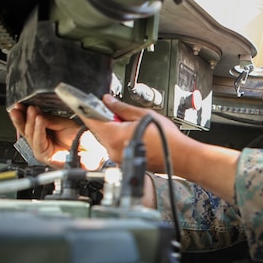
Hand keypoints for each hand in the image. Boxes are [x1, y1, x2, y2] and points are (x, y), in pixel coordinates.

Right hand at [8, 103, 107, 169]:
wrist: (94, 152)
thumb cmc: (82, 139)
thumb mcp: (64, 123)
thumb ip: (49, 119)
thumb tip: (35, 112)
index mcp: (44, 133)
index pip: (29, 123)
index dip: (23, 114)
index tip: (20, 104)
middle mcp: (41, 142)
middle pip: (26, 130)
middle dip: (21, 117)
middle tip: (19, 107)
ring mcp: (42, 149)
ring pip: (31, 135)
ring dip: (30, 121)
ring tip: (31, 110)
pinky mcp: (46, 156)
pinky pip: (39, 142)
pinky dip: (38, 131)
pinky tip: (39, 121)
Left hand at [83, 94, 238, 203]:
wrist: (181, 157)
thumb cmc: (167, 139)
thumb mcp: (144, 115)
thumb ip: (122, 108)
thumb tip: (107, 101)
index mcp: (115, 137)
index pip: (92, 120)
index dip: (87, 108)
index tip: (81, 101)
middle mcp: (113, 151)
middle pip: (100, 129)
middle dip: (107, 118)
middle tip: (121, 111)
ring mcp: (119, 158)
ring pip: (108, 138)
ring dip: (116, 128)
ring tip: (135, 125)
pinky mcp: (125, 161)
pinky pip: (117, 146)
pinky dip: (122, 138)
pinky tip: (137, 134)